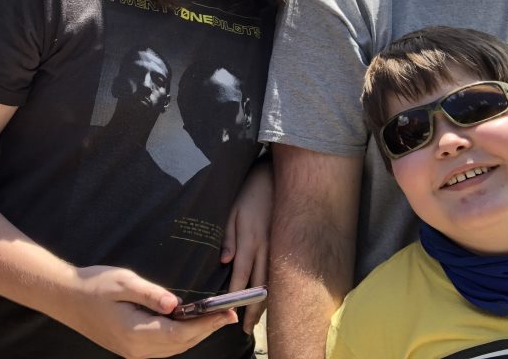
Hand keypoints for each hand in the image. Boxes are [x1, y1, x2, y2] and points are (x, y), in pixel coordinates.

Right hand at [65, 265, 236, 358]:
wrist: (66, 298)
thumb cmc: (94, 285)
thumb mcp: (124, 282)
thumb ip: (151, 294)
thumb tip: (177, 304)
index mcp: (135, 332)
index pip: (180, 333)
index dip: (205, 325)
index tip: (225, 314)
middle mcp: (136, 349)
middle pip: (180, 344)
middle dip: (207, 330)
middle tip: (229, 314)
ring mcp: (132, 351)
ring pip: (173, 349)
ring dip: (195, 335)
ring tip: (214, 319)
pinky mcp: (130, 348)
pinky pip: (162, 347)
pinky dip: (179, 337)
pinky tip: (188, 324)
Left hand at [220, 158, 271, 332]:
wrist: (273, 178)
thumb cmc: (247, 194)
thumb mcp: (231, 210)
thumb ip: (227, 236)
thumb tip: (224, 261)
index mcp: (248, 239)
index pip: (241, 274)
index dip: (235, 294)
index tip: (229, 310)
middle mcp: (264, 247)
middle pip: (258, 284)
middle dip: (251, 308)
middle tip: (245, 328)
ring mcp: (277, 246)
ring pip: (271, 281)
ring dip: (264, 303)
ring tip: (257, 319)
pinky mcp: (283, 244)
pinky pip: (278, 272)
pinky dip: (274, 289)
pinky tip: (272, 299)